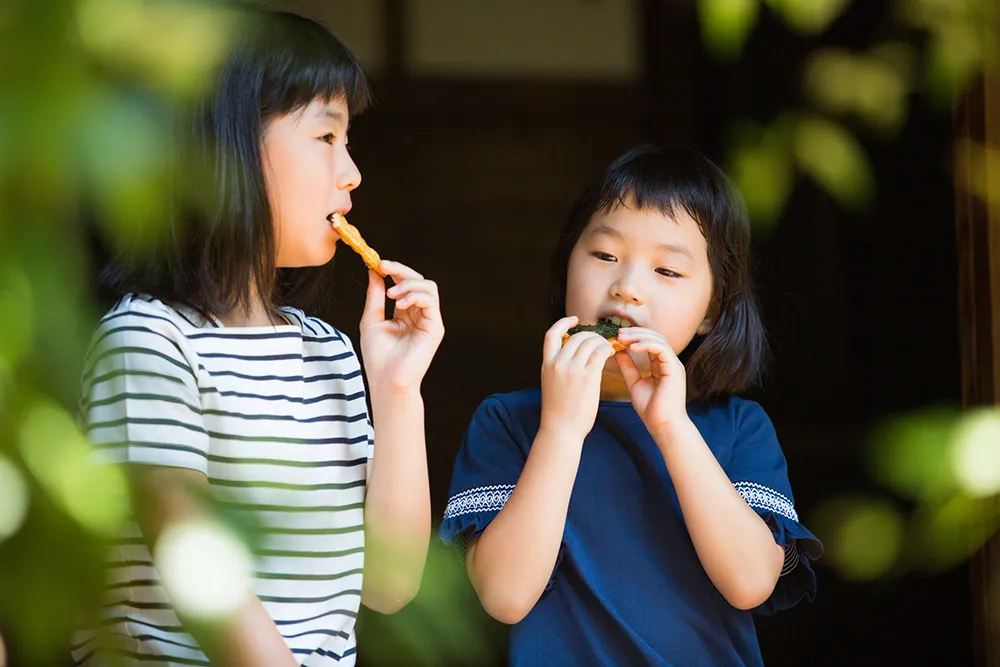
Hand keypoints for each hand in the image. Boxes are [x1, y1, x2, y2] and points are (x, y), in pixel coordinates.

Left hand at [359, 260, 443, 393]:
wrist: (386, 381)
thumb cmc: (378, 357)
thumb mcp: (371, 320)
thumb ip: (375, 296)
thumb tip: (374, 272)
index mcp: (406, 313)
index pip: (406, 283)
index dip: (394, 270)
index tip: (377, 263)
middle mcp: (420, 314)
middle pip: (419, 280)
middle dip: (401, 270)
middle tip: (383, 267)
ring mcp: (430, 320)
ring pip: (428, 286)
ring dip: (408, 284)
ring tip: (391, 295)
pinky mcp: (435, 327)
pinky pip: (431, 301)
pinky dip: (415, 296)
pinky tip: (399, 304)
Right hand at [539, 316, 616, 441]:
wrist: (561, 430)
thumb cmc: (558, 412)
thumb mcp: (551, 384)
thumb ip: (558, 368)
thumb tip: (573, 357)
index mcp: (546, 364)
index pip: (551, 334)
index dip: (563, 323)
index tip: (573, 320)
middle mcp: (558, 363)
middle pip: (576, 336)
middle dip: (590, 335)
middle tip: (599, 341)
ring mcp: (572, 369)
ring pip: (590, 342)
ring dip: (601, 342)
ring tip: (608, 348)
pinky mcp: (587, 377)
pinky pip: (600, 353)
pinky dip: (607, 350)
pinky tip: (611, 354)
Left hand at [614, 327, 687, 432]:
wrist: (662, 425)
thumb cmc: (651, 409)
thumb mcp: (634, 383)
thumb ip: (628, 368)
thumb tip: (618, 352)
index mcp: (662, 365)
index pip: (649, 343)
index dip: (634, 337)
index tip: (617, 337)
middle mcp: (669, 362)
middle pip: (655, 337)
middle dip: (635, 333)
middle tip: (618, 333)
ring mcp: (674, 364)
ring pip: (658, 340)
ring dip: (639, 336)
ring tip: (622, 338)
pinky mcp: (675, 369)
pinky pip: (661, 349)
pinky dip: (646, 345)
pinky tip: (632, 347)